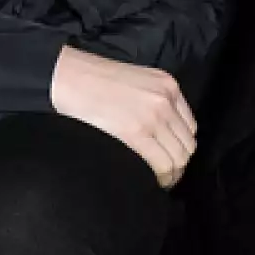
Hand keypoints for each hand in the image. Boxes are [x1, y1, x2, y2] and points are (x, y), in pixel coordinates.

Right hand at [50, 46, 196, 187]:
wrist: (65, 76)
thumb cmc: (90, 78)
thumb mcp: (135, 81)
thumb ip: (153, 101)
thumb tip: (159, 134)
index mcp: (167, 85)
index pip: (188, 127)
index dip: (177, 145)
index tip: (166, 155)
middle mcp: (166, 100)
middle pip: (187, 145)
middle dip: (176, 162)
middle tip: (161, 173)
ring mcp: (154, 116)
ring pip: (179, 158)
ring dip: (169, 172)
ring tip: (154, 178)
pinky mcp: (137, 133)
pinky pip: (162, 165)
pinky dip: (159, 177)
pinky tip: (147, 178)